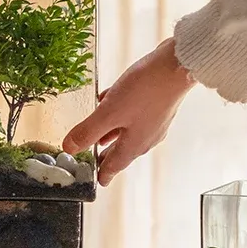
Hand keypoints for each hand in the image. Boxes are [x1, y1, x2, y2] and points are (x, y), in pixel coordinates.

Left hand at [63, 38, 196, 186]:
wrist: (177, 66)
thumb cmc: (146, 90)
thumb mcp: (109, 113)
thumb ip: (88, 131)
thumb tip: (70, 148)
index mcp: (134, 144)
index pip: (115, 166)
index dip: (103, 174)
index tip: (99, 181)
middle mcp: (146, 136)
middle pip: (122, 150)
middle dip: (107, 154)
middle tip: (96, 160)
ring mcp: (154, 121)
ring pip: (128, 132)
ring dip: (112, 133)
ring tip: (99, 134)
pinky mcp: (157, 104)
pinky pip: (134, 114)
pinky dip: (120, 113)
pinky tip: (110, 101)